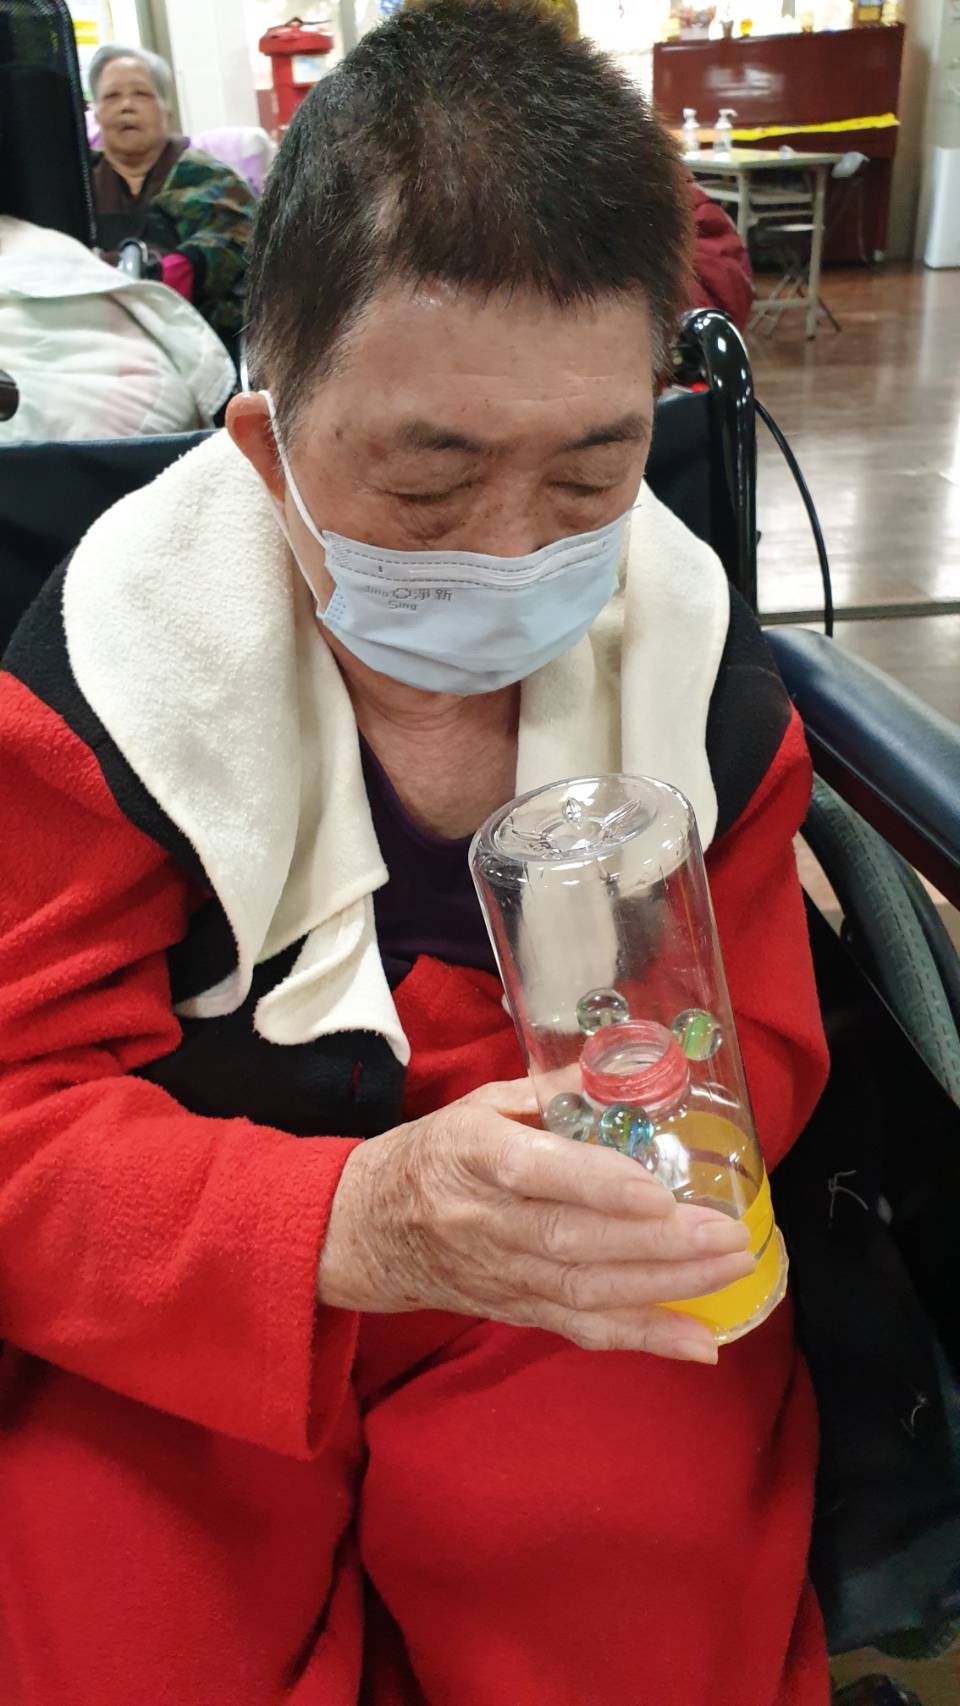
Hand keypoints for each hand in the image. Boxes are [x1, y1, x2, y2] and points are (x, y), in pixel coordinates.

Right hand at [317, 1080, 754, 1363]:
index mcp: (473, 1157)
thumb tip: (624, 1072)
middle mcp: (486, 1223)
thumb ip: (552, 1093)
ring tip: (730, 1267)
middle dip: (660, 1243)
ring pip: (588, 1290)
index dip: (597, 1186)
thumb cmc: (432, 1156)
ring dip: (667, 1286)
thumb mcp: (479, 1106)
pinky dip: (645, 1339)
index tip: (655, 1191)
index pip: (537, 1174)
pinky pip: (584, 1330)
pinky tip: (699, 1340)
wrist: (368, 1231)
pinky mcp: (516, 1311)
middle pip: (576, 1241)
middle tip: (728, 1232)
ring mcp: (502, 1275)